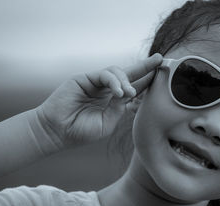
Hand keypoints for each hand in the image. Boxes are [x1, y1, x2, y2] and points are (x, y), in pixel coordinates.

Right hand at [35, 53, 162, 147]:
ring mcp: (96, 83)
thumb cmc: (81, 132)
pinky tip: (119, 91)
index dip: (148, 82)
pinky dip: (114, 81)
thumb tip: (130, 92)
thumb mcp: (107, 123)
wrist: (57, 132)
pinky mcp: (85, 78)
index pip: (135, 88)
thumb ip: (119, 108)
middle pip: (130, 74)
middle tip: (159, 59)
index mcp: (114, 102)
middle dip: (145, 66)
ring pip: (118, 72)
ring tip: (130, 93)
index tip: (162, 76)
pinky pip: (104, 74)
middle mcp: (107, 90)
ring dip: (127, 80)